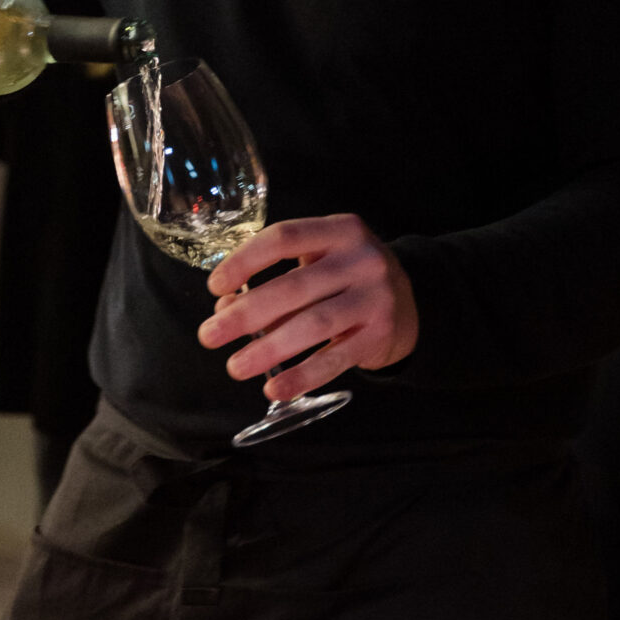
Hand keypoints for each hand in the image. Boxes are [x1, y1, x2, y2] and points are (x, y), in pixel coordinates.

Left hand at [200, 212, 417, 402]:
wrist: (410, 305)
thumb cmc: (347, 280)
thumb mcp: (318, 265)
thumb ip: (275, 282)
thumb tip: (224, 306)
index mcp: (339, 230)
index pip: (284, 238)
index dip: (245, 261)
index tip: (214, 286)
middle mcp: (361, 259)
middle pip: (294, 286)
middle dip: (246, 314)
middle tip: (209, 336)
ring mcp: (375, 297)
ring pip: (314, 324)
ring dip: (269, 348)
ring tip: (235, 367)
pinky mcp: (381, 334)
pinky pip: (335, 359)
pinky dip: (302, 376)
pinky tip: (275, 388)